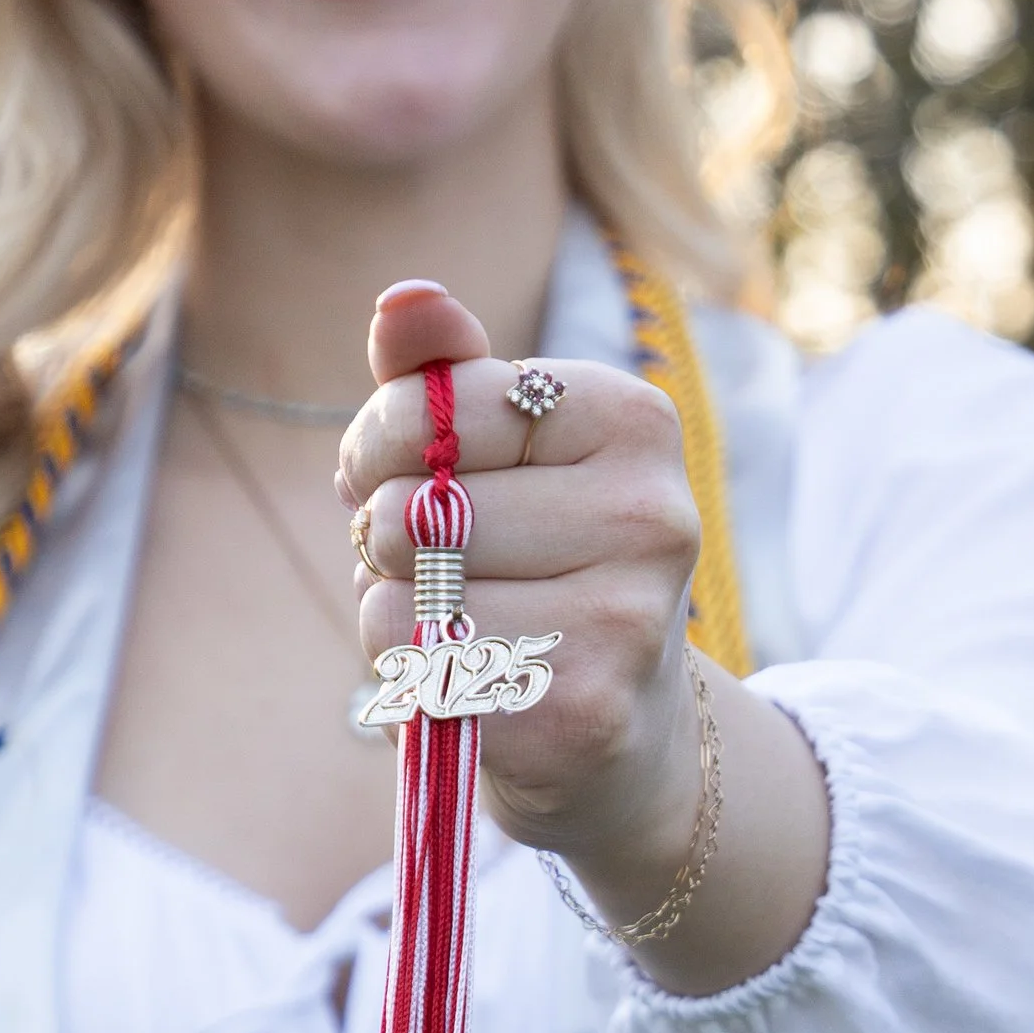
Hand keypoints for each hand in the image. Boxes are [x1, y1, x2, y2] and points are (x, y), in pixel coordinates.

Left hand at [338, 277, 705, 891]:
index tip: (399, 472)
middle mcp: (652, 516)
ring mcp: (627, 620)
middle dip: (384, 536)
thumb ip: (446, 372)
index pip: (442, 403)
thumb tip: (403, 301)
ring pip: (406, 594)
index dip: (381, 441)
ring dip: (394, 612)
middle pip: (416, 505)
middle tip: (432, 564)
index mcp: (635, 421)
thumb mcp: (500, 455)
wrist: (618, 731)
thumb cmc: (536, 564)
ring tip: (456, 625)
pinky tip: (468, 682)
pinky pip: (419, 670)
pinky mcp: (583, 712)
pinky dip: (408, 678)